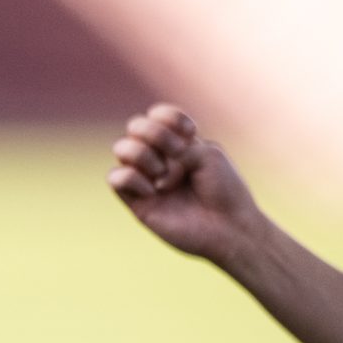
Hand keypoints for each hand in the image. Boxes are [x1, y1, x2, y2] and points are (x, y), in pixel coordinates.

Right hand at [108, 103, 263, 265]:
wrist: (227, 226)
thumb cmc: (224, 190)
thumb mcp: (208, 154)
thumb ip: (177, 147)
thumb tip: (150, 167)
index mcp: (179, 144)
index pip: (157, 115)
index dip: (168, 117)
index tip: (191, 133)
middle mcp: (159, 158)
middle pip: (135, 126)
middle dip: (155, 133)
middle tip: (177, 152)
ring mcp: (145, 179)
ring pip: (121, 148)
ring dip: (143, 154)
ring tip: (164, 177)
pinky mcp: (135, 202)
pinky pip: (115, 177)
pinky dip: (131, 178)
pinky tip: (153, 192)